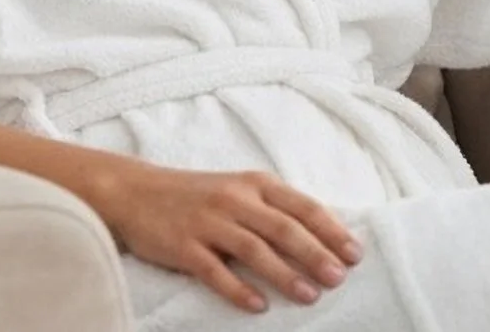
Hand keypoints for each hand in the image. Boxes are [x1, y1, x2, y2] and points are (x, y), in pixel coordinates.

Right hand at [83, 160, 361, 312]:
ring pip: (254, 250)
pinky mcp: (183, 246)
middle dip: (315, 254)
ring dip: (285, 274)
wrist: (135, 192)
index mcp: (255, 184)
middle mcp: (235, 200)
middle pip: (284, 228)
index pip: (302, 206)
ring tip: (310, 295)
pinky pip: (215, 271)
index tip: (354, 253)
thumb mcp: (239, 190)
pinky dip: (238, 289)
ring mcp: (208, 222)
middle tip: (339, 277)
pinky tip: (258, 306)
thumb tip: (321, 236)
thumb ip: (273, 208)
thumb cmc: (196, 195)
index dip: (331, 230)